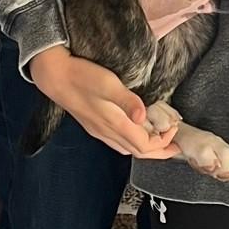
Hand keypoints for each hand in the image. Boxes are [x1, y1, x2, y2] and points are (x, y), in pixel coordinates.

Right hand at [28, 47, 180, 158]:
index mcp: (114, 124)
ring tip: (160, 138)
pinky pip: (117, 141)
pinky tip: (135, 129)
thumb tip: (144, 117)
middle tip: (175, 145)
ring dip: (145, 147)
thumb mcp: (108, 84)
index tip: (175, 130)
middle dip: (159, 151)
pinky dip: (132, 140)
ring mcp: (98, 131)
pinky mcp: (93, 125)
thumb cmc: (81, 76)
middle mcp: (107, 132)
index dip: (164, 144)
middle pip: (137, 152)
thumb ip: (127, 100)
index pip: (145, 146)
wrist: (53, 76)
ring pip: (126, 148)